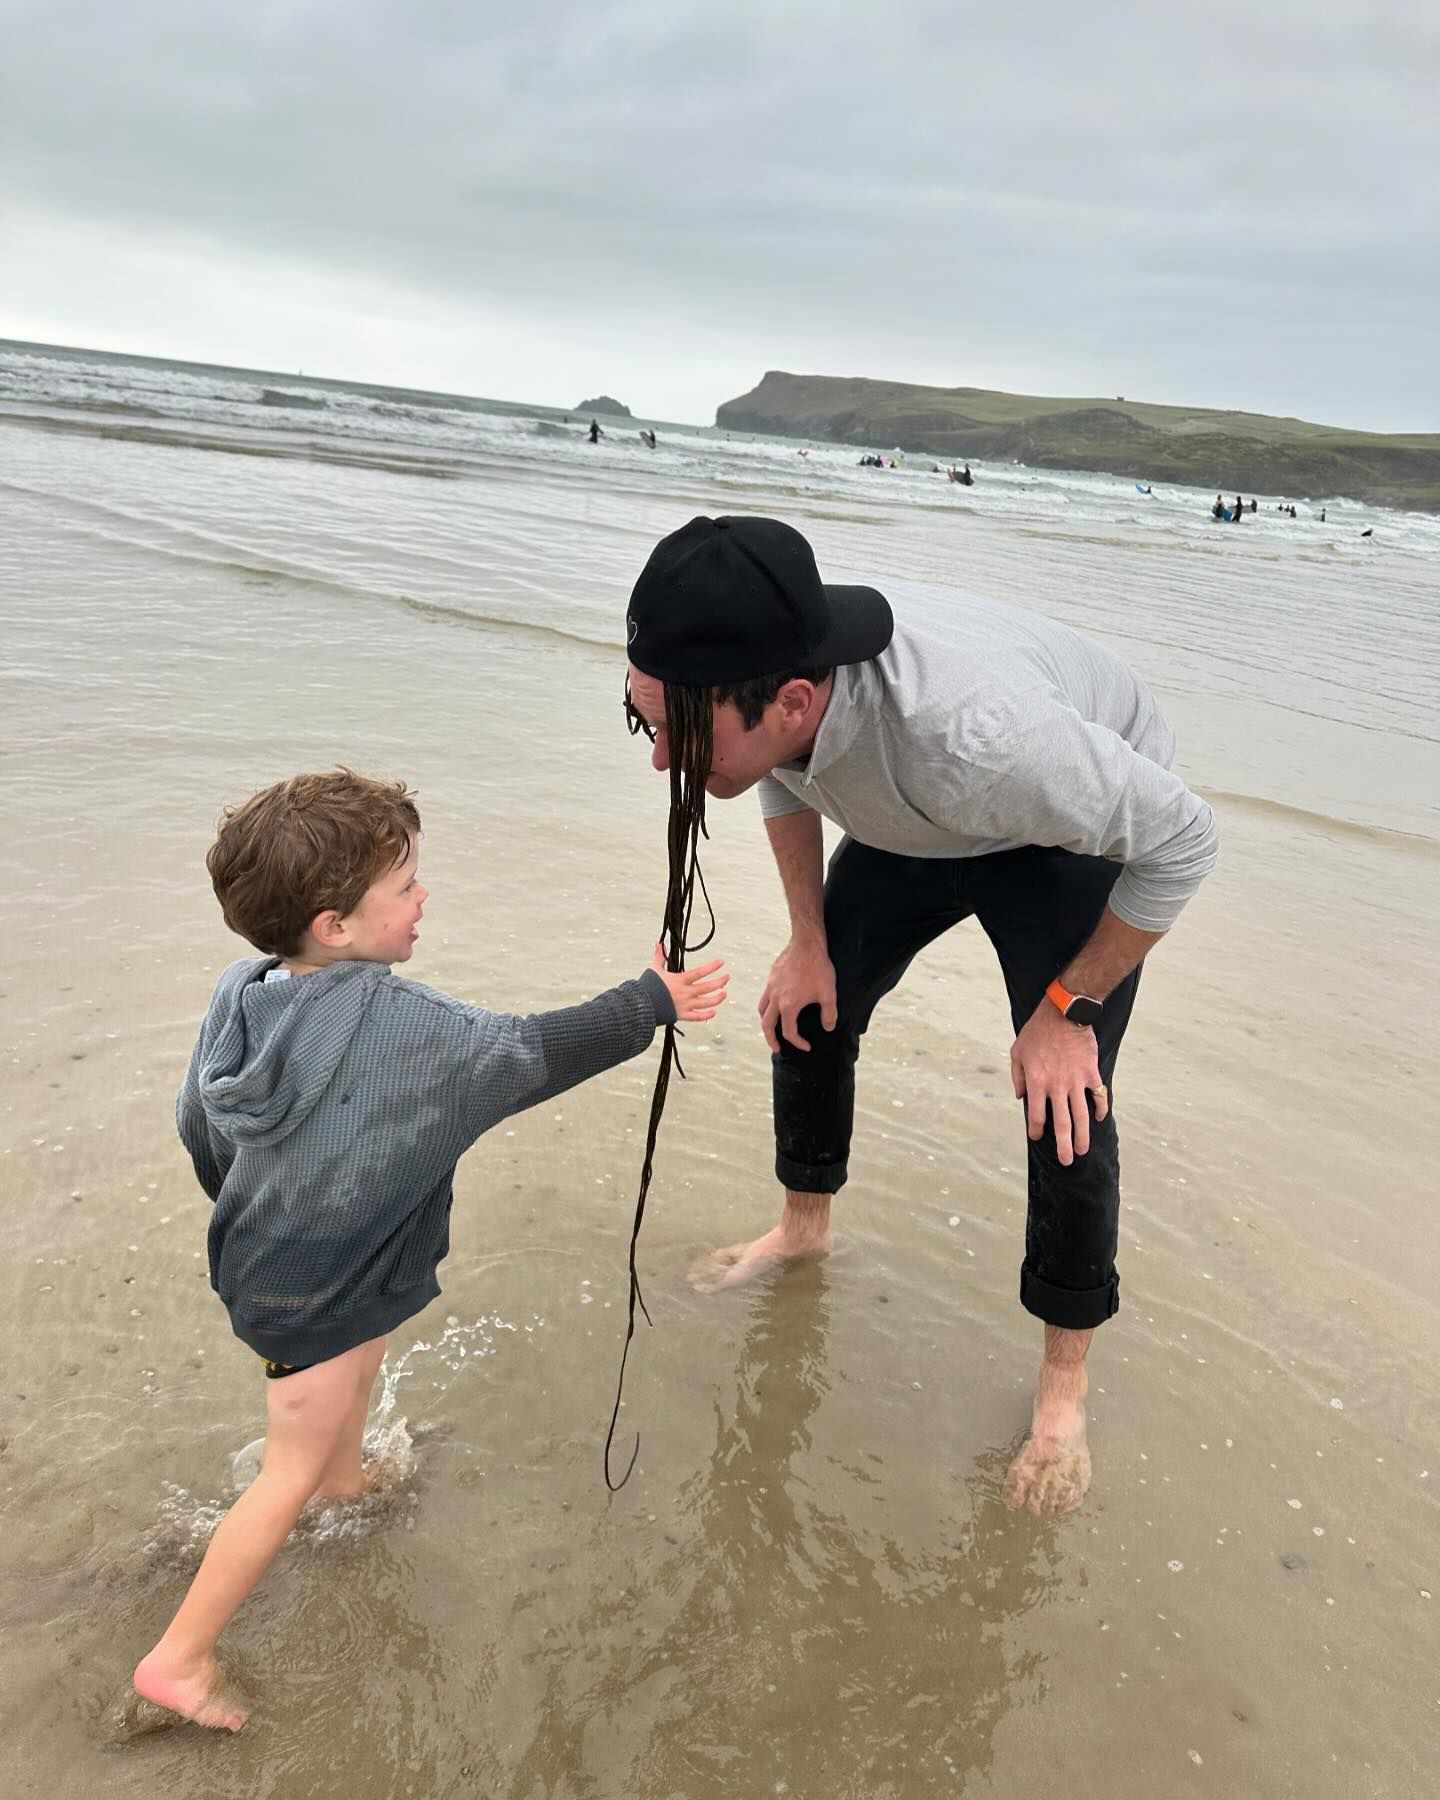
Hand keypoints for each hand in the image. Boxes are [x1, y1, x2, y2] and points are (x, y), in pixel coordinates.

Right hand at [651, 945, 728, 1021]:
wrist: (642, 1006)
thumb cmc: (647, 987)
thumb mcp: (654, 969)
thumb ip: (659, 956)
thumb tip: (659, 944)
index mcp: (680, 980)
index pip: (700, 972)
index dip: (712, 967)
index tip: (721, 962)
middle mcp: (685, 992)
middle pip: (707, 987)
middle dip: (720, 982)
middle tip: (727, 977)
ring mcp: (685, 1005)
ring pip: (706, 1002)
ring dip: (717, 998)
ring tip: (724, 994)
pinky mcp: (682, 1015)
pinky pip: (697, 1017)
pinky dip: (706, 1016)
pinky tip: (713, 1012)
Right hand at [758, 934, 836, 1051]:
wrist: (807, 944)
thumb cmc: (818, 968)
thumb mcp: (828, 994)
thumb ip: (829, 1014)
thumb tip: (828, 1028)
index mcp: (788, 1006)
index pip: (789, 1032)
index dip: (798, 1043)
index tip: (807, 1046)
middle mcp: (775, 998)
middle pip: (767, 1025)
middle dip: (771, 1040)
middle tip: (777, 1048)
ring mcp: (771, 987)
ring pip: (762, 1010)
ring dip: (766, 1022)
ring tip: (772, 1028)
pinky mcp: (771, 977)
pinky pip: (764, 996)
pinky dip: (767, 1006)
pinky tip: (777, 1004)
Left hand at [1009, 1000, 1109, 1164]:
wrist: (1064, 1013)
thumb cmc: (1037, 1031)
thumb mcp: (1017, 1052)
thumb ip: (1017, 1077)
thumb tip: (1021, 1098)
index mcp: (1037, 1082)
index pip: (1037, 1115)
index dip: (1036, 1130)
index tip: (1036, 1137)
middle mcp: (1057, 1086)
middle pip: (1062, 1124)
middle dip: (1064, 1145)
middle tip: (1066, 1161)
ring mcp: (1076, 1081)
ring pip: (1081, 1116)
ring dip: (1083, 1136)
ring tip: (1082, 1150)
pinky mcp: (1091, 1074)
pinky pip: (1098, 1096)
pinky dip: (1100, 1109)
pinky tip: (1098, 1119)